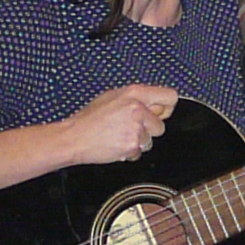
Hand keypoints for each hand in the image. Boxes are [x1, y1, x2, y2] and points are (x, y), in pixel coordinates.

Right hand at [61, 84, 183, 165]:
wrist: (74, 137)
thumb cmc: (90, 118)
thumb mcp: (113, 97)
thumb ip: (136, 99)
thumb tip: (155, 104)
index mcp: (134, 92)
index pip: (170, 97)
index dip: (167, 108)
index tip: (160, 114)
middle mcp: (138, 108)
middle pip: (161, 125)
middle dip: (148, 130)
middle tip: (130, 128)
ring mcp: (136, 128)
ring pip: (150, 141)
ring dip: (137, 142)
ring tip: (118, 136)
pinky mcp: (132, 145)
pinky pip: (139, 152)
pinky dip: (129, 151)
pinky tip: (115, 144)